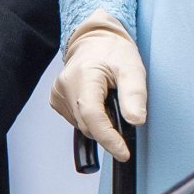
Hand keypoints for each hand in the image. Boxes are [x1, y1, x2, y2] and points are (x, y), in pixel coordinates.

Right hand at [50, 12, 146, 163]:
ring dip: (99, 123)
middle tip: (123, 113)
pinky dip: (90, 118)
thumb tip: (136, 121)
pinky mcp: (57, 100)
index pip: (92, 116)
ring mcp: (58, 94)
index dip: (108, 138)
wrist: (95, 41)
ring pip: (83, 125)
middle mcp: (65, 86)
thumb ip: (134, 95)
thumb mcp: (132, 68)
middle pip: (88, 124)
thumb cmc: (113, 52)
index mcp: (83, 76)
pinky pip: (77, 120)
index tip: (123, 152)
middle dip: (108, 129)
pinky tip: (97, 102)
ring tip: (109, 101)